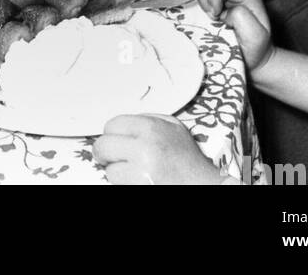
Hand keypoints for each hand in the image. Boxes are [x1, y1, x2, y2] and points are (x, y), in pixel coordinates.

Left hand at [94, 115, 222, 184]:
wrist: (204, 185)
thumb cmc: (189, 160)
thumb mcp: (173, 127)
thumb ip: (148, 119)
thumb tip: (122, 124)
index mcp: (150, 128)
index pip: (111, 125)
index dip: (110, 134)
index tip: (112, 140)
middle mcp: (144, 148)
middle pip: (102, 146)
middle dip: (104, 153)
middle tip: (108, 157)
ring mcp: (142, 172)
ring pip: (110, 170)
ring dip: (116, 172)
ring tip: (132, 171)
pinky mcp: (140, 187)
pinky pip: (119, 185)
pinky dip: (124, 183)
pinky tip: (137, 180)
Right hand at [198, 0, 274, 76]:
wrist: (254, 59)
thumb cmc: (256, 49)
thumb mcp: (255, 36)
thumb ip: (242, 17)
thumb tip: (225, 10)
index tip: (216, 16)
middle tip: (212, 15)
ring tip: (209, 15)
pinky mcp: (217, 1)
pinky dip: (199, 0)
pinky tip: (206, 14)